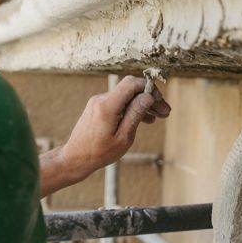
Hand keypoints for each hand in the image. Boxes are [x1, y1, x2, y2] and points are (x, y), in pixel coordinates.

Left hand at [39, 76, 169, 197]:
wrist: (75, 158)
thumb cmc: (99, 153)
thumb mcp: (123, 137)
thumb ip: (135, 115)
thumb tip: (148, 97)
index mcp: (108, 105)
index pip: (132, 83)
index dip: (149, 88)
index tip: (160, 102)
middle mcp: (101, 99)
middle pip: (131, 89)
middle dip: (150, 98)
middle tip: (166, 112)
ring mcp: (98, 102)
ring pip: (126, 96)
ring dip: (143, 104)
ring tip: (159, 117)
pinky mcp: (98, 108)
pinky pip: (119, 103)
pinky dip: (132, 108)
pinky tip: (145, 119)